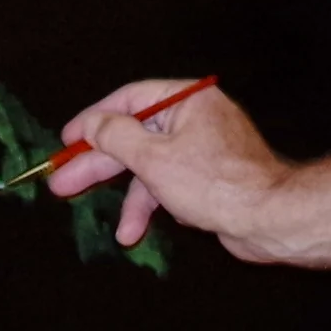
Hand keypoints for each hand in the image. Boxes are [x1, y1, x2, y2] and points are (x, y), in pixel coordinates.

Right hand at [48, 80, 289, 260]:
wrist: (268, 218)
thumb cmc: (215, 182)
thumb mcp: (154, 158)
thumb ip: (117, 137)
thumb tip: (92, 123)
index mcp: (188, 99)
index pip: (130, 99)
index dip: (94, 120)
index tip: (67, 140)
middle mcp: (196, 118)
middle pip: (135, 135)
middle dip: (99, 162)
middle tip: (61, 182)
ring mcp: (202, 148)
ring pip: (150, 164)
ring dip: (126, 194)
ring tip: (97, 217)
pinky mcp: (207, 177)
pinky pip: (169, 183)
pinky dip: (151, 204)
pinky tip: (134, 231)